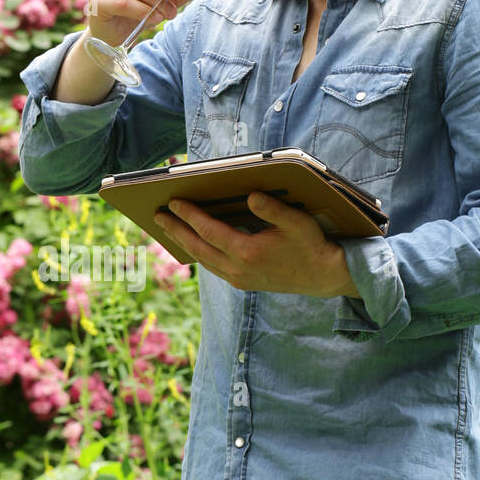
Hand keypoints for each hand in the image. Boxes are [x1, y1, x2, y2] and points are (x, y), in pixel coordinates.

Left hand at [153, 191, 359, 296]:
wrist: (323, 277)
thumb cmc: (311, 245)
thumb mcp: (297, 222)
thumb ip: (272, 209)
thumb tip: (250, 196)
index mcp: (247, 253)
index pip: (208, 231)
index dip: (188, 215)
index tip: (172, 202)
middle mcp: (237, 269)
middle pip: (197, 247)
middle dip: (175, 230)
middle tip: (157, 215)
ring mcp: (238, 279)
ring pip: (202, 259)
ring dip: (184, 242)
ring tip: (169, 227)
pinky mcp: (242, 283)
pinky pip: (212, 266)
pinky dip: (199, 252)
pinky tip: (193, 243)